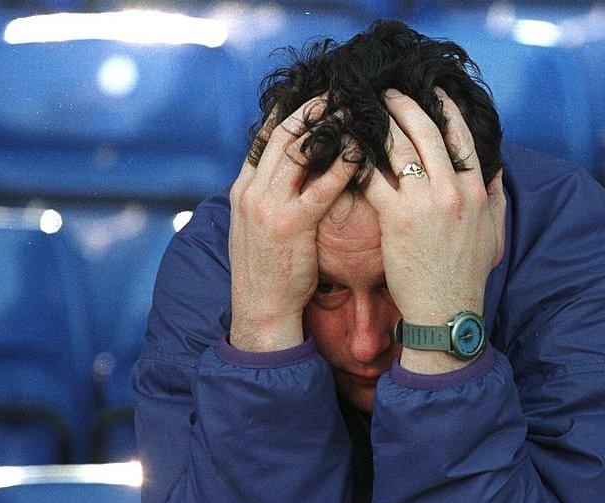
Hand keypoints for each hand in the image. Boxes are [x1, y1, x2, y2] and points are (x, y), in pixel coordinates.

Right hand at [228, 95, 359, 351]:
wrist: (260, 311)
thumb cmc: (270, 273)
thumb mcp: (260, 228)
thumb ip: (275, 197)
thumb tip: (301, 174)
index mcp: (244, 189)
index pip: (265, 137)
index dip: (291, 111)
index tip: (315, 92)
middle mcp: (251, 191)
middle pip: (281, 133)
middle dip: (311, 108)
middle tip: (340, 89)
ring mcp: (267, 206)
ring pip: (298, 150)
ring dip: (328, 125)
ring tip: (354, 108)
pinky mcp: (290, 224)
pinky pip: (320, 186)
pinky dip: (341, 164)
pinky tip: (360, 149)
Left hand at [365, 87, 505, 327]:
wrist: (445, 311)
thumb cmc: (467, 274)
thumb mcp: (494, 233)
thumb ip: (497, 196)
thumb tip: (497, 166)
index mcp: (477, 191)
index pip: (462, 137)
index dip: (446, 109)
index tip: (432, 93)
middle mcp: (452, 191)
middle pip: (427, 132)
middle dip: (405, 106)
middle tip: (388, 93)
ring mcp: (423, 203)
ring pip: (398, 148)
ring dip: (380, 124)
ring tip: (365, 111)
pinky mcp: (396, 218)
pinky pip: (373, 178)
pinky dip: (360, 159)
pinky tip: (348, 147)